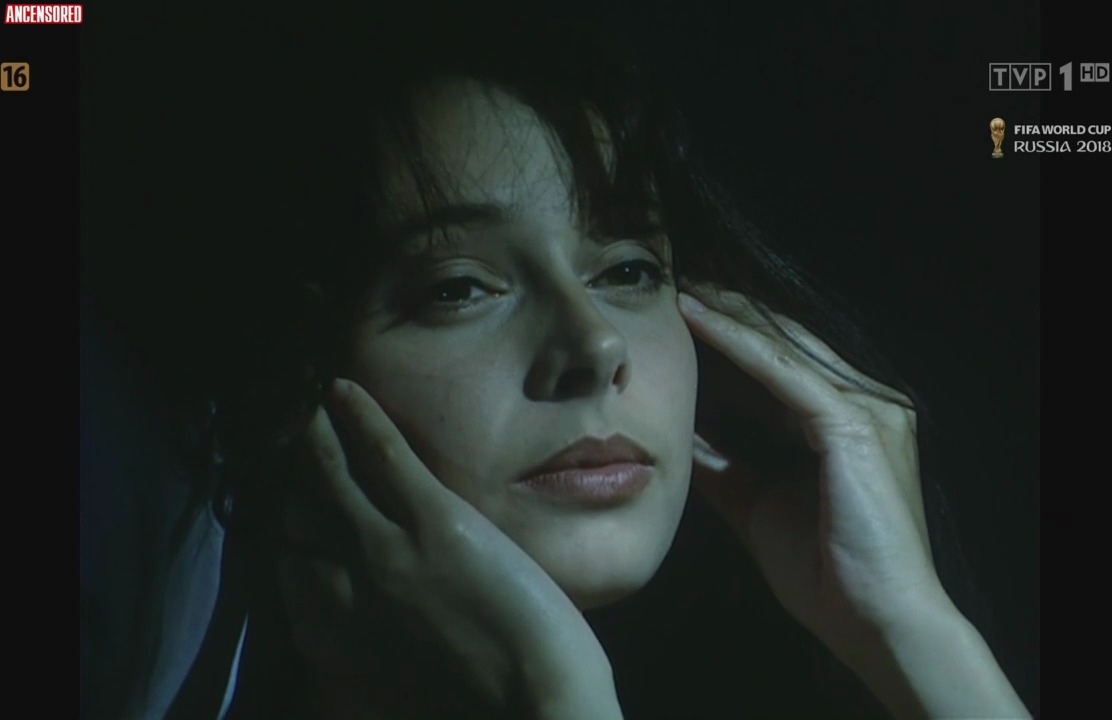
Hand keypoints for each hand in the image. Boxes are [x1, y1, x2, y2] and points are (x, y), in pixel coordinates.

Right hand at [274, 379, 621, 719]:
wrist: (539, 708)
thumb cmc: (482, 699)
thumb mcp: (400, 673)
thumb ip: (370, 632)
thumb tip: (364, 602)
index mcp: (335, 633)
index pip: (285, 562)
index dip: (284, 523)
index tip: (287, 499)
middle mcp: (345, 588)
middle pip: (293, 512)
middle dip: (287, 470)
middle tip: (283, 432)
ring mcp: (386, 551)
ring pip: (327, 475)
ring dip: (310, 430)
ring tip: (303, 400)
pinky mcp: (435, 524)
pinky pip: (382, 457)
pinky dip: (358, 418)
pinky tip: (341, 389)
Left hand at [678, 284, 942, 646]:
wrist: (873, 621)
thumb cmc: (825, 572)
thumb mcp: (759, 504)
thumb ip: (726, 465)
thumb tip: (682, 438)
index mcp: (847, 423)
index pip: (783, 364)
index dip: (735, 335)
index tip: (684, 314)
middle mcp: (864, 403)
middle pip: (785, 342)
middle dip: (732, 310)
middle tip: (680, 280)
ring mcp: (865, 409)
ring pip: (781, 346)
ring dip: (728, 313)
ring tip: (681, 287)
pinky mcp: (853, 423)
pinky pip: (782, 371)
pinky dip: (736, 341)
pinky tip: (698, 317)